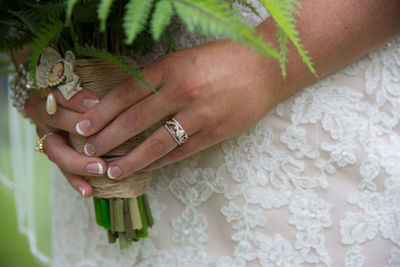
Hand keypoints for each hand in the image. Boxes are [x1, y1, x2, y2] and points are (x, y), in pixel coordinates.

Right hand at [25, 88, 105, 196]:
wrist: (56, 96)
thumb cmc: (76, 86)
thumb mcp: (79, 82)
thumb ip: (85, 90)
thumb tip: (101, 101)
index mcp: (48, 90)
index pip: (59, 92)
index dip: (77, 98)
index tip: (97, 103)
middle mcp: (43, 112)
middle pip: (55, 121)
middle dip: (78, 127)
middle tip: (100, 135)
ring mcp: (46, 133)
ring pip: (57, 150)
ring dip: (78, 163)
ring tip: (99, 171)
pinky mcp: (53, 150)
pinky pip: (62, 167)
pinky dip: (76, 179)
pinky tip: (89, 191)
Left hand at [74, 39, 275, 178]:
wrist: (265, 68)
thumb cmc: (224, 58)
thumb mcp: (185, 58)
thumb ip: (158, 77)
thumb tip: (127, 98)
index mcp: (170, 67)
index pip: (125, 93)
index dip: (102, 112)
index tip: (85, 125)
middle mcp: (181, 91)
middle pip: (135, 120)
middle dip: (108, 138)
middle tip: (89, 149)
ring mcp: (199, 114)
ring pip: (156, 143)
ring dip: (130, 159)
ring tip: (112, 170)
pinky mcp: (215, 132)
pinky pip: (181, 152)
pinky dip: (159, 162)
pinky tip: (145, 169)